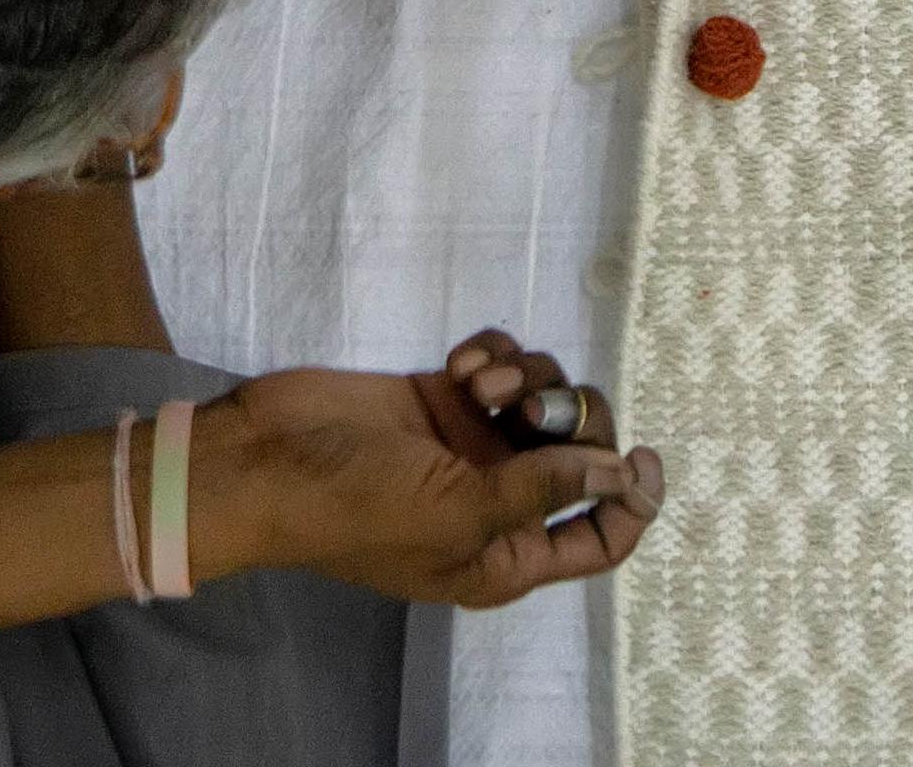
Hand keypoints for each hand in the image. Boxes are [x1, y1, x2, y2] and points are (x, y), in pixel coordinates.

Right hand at [211, 331, 661, 606]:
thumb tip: (618, 477)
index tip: (646, 456)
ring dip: (526, 379)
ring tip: (479, 383)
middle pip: (583, 454)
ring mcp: (472, 446)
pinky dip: (494, 356)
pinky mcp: (445, 399)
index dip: (632, 502)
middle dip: (568, 420)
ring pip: (548, 397)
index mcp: (506, 556)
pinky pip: (505, 365)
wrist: (265, 459)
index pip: (599, 540)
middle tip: (525, 408)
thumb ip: (544, 491)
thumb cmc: (355, 508)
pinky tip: (460, 362)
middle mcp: (499, 502)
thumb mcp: (460, 512)